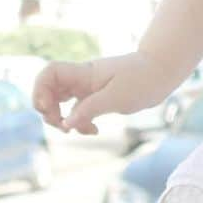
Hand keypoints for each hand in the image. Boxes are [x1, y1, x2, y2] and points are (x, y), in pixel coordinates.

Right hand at [32, 50, 177, 134]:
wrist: (163, 72)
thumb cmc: (143, 79)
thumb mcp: (118, 97)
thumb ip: (90, 109)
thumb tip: (66, 124)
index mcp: (84, 74)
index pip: (50, 73)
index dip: (40, 89)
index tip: (48, 109)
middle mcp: (82, 80)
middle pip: (49, 90)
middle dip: (48, 110)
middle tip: (63, 126)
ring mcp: (89, 88)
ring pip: (62, 102)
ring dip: (62, 119)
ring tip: (75, 130)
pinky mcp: (97, 98)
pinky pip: (79, 111)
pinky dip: (80, 122)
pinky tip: (93, 130)